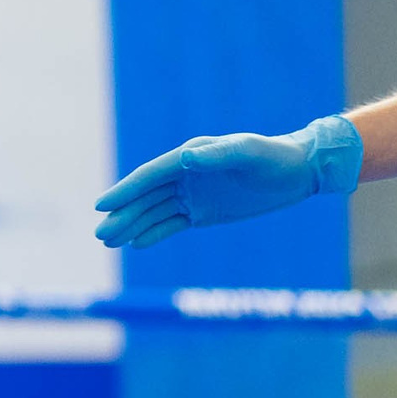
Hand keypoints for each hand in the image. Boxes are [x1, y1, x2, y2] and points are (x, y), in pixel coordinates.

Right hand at [92, 115, 363, 248]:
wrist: (296, 171)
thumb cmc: (272, 158)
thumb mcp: (248, 153)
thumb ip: (218, 155)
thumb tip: (185, 157)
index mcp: (188, 158)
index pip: (149, 177)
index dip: (125, 191)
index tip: (102, 206)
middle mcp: (184, 175)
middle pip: (145, 198)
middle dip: (121, 215)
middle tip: (100, 235)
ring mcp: (191, 195)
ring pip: (154, 213)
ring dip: (131, 226)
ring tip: (108, 241)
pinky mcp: (202, 213)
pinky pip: (172, 225)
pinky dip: (154, 233)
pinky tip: (136, 243)